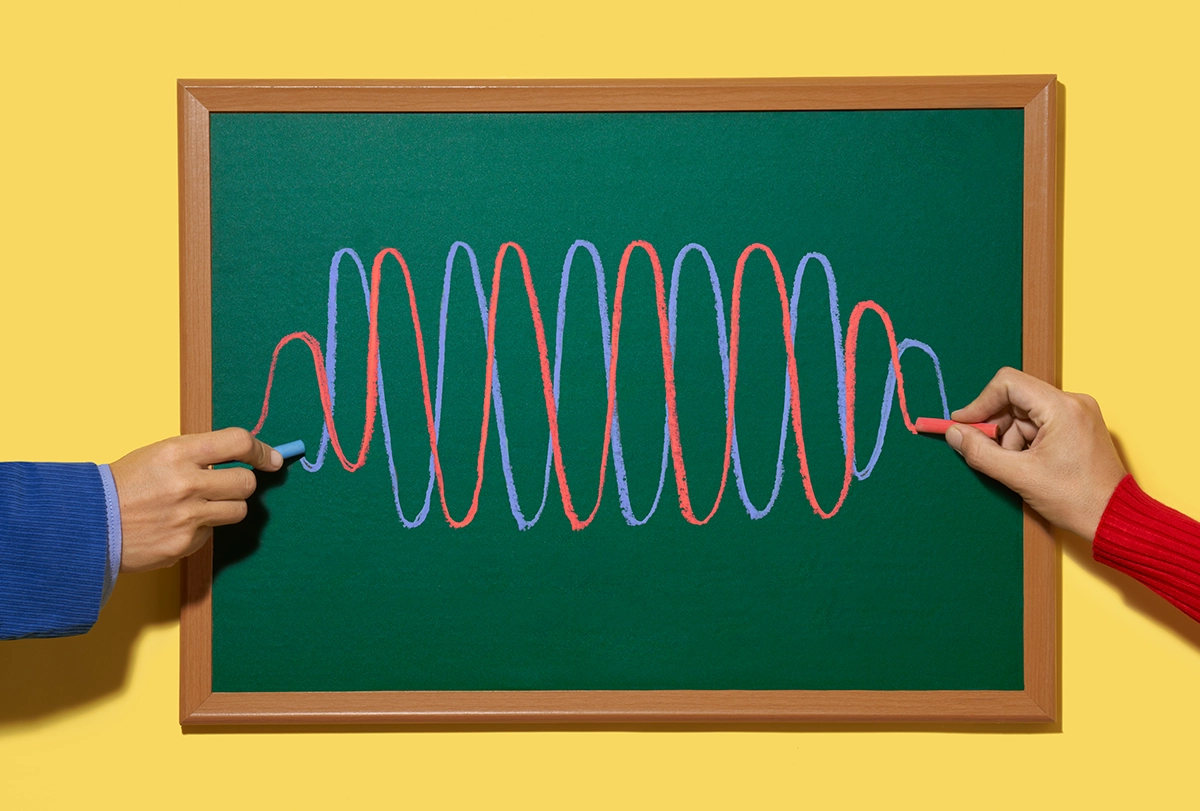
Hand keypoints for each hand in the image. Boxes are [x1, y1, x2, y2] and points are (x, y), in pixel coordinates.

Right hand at [109, 428, 282, 571]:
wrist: (87, 522)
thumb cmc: (127, 483)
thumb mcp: (159, 453)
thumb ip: (200, 453)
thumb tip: (245, 456)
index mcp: (179, 452)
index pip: (238, 442)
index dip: (261, 450)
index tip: (270, 459)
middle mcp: (187, 483)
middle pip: (246, 483)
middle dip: (243, 484)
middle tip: (227, 485)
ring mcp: (187, 517)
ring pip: (238, 511)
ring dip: (227, 508)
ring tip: (200, 506)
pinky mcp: (184, 544)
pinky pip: (211, 534)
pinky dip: (200, 529)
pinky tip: (175, 525)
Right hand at [945, 367, 1126, 540]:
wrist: (1115, 518)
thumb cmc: (1077, 499)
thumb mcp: (1020, 476)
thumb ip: (980, 452)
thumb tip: (954, 434)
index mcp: (1062, 408)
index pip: (1008, 384)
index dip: (980, 403)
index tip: (962, 425)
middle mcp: (1073, 402)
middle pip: (1016, 399)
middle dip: (997, 427)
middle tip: (988, 453)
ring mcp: (1078, 413)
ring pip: (1025, 414)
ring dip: (1011, 438)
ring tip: (1017, 468)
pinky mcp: (1078, 426)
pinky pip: (1040, 423)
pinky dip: (1026, 442)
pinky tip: (1029, 465)